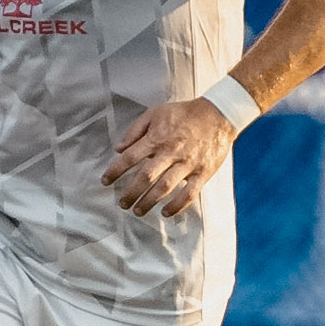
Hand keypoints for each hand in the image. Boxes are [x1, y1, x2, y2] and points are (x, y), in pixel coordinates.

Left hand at [102, 98, 235, 217]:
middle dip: (131, 192)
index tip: (105, 181)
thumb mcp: (155, 113)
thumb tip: (119, 148)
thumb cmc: (184, 114)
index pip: (131, 157)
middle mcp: (170, 152)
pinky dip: (177, 205)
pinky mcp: (203, 172)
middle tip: (122, 203)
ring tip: (138, 210)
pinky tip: (166, 212)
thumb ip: (135, 131)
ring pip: (165, 187)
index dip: (116, 170)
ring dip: (149, 201)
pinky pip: (189, 193)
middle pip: (146, 176)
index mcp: (157, 138)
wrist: (218, 114)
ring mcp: (187, 164)